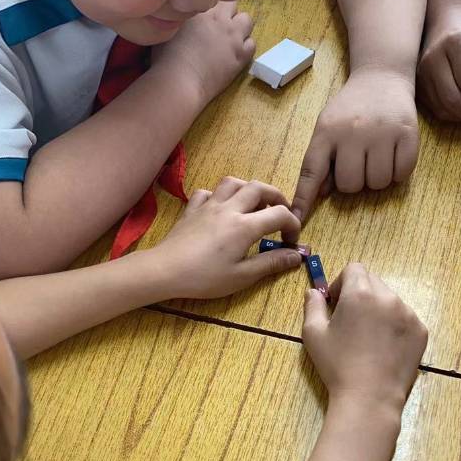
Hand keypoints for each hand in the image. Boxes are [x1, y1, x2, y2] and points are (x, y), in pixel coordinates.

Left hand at [149, 177, 301, 298]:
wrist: (165, 270)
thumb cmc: (204, 277)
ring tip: (253, 205)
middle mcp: (229, 209)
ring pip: (233, 182)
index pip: (279, 214)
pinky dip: (218, 196)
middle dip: (276, 197)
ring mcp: (208, 206)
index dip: (292, 224)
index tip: (291, 241)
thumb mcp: (242, 276)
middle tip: (280, 212)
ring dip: (248, 189)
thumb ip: (271, 263)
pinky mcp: (192, 209)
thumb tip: (296, 256)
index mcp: (245, 226)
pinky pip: (207, 193)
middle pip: (258, 187)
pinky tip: (220, 208)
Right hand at [150, 2, 255, 106]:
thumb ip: (176, 17)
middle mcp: (220, 19)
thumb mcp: (166, 29)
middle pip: (233, 3)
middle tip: (218, 24)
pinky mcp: (241, 57)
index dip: (211, 4)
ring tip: (230, 37)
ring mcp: (233, 38)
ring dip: (240, 25)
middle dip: (227, 11)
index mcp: (201, 9)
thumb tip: (175, 15)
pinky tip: (235, 53)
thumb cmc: (166, 58)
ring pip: (247, 20)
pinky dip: (246, 46)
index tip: (207, 14)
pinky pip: (252, 44)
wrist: (180, 82)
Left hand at [284, 70, 418, 238]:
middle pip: (350, 185)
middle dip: (354, 182)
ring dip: (376, 178)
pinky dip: (398, 172)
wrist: (381, 76)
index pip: (310, 172)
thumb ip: (321, 160)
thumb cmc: (350, 109)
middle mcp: (352, 132)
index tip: (296, 221)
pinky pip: (401, 174)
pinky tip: (394, 154)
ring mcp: (382, 133)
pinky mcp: (408, 134)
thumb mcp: (327, 127)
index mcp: (326, 132)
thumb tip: (322, 194)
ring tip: (376, 156)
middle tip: (359, 162)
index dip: (304, 199)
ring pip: (377, 184)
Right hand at [302, 263, 427, 412]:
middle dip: (360, 294)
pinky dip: (394, 325)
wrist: (370, 397)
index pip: (354, 269)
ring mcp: (408, 314)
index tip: (336, 303)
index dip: (341, 282)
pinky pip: (405, 318)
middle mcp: (388, 297)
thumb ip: (312, 305)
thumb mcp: (313, 334)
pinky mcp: (420, 331)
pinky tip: (384, 348)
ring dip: (378, 309)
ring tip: (369, 338)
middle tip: (351, 321)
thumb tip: (314, 292)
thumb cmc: (337, 365)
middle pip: (373, 281)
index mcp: (360, 293)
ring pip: (390, 299)